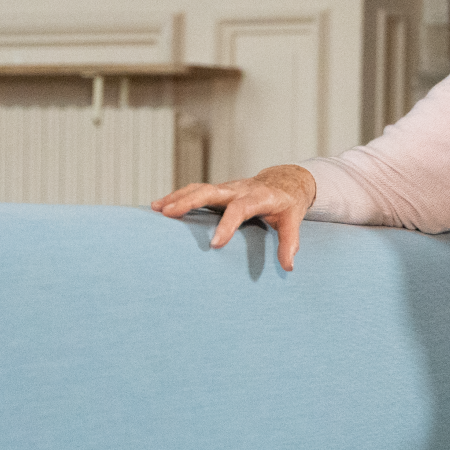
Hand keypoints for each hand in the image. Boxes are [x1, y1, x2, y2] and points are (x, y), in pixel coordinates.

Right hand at [151, 165, 316, 271]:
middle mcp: (238, 189)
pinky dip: (177, 196)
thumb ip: (290, 242)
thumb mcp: (293, 220)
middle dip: (189, 201)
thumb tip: (288, 267)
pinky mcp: (217, 191)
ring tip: (156, 209)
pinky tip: (159, 206)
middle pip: (211, 191)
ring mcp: (226, 189)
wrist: (283, 182)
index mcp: (258, 197)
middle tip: (169, 213)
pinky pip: (194, 191)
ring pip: (198, 188)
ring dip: (177, 197)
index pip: (240, 209)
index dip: (227, 225)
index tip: (214, 244)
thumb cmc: (287, 205)